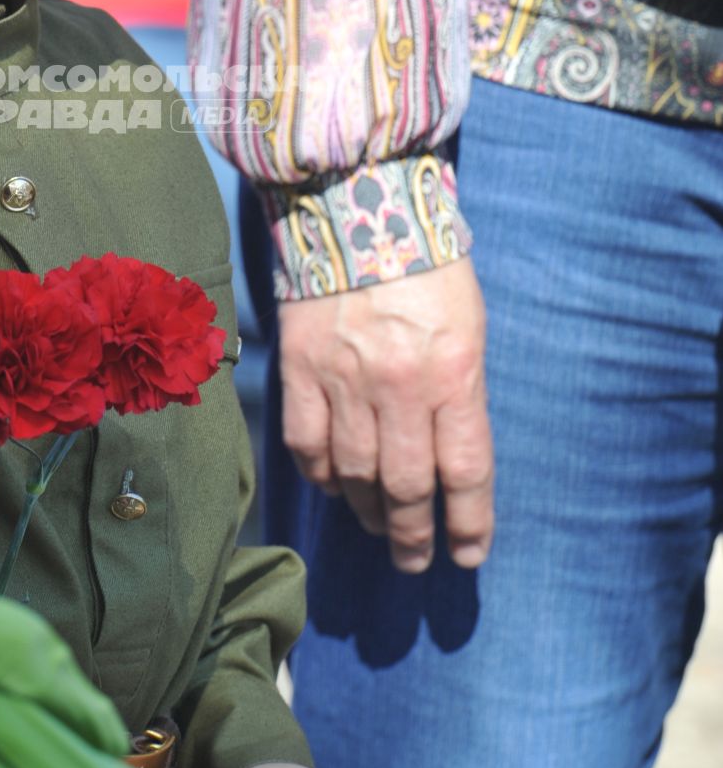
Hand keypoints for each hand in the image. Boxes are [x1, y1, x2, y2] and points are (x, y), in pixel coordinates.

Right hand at [278, 256, 491, 571]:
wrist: (357, 207)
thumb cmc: (428, 269)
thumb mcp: (468, 330)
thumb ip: (460, 394)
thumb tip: (449, 462)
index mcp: (452, 372)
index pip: (464, 470)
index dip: (468, 523)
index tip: (467, 555)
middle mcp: (398, 384)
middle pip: (406, 486)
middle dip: (413, 535)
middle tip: (415, 560)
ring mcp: (343, 379)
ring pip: (356, 474)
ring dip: (369, 513)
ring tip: (380, 528)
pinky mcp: (300, 369)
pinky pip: (308, 444)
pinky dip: (323, 475)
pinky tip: (336, 485)